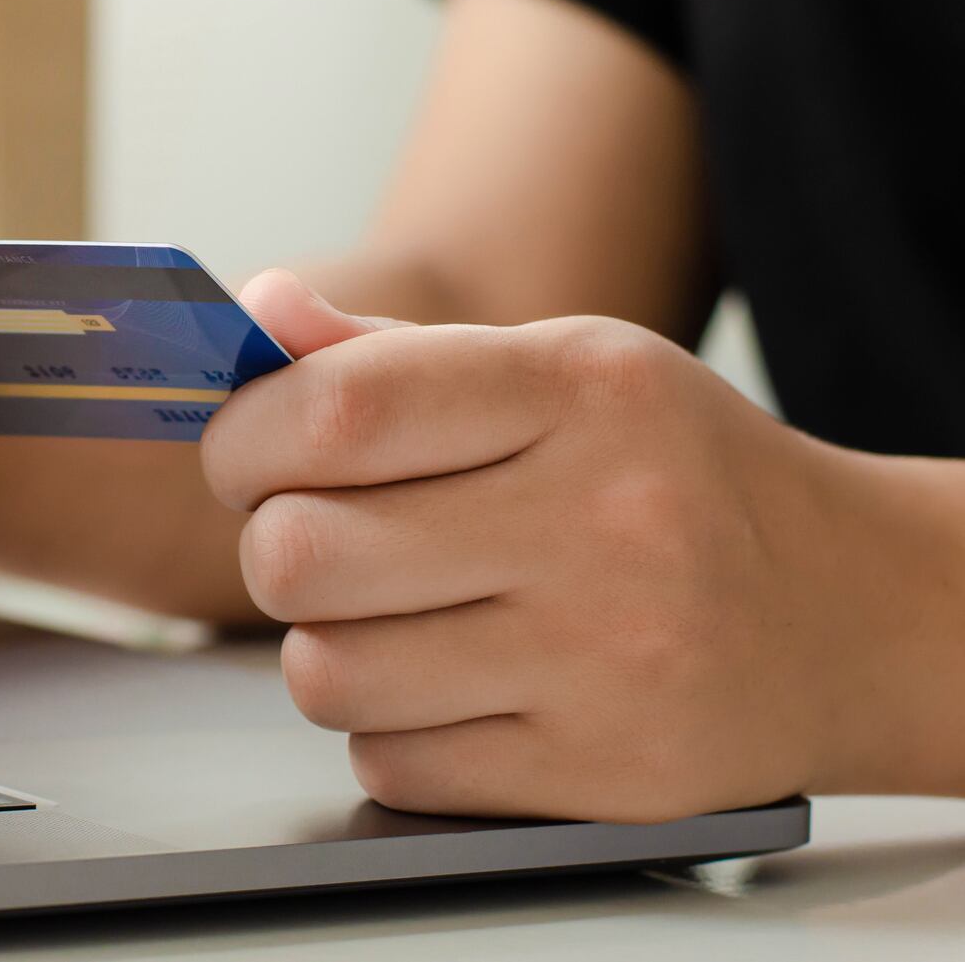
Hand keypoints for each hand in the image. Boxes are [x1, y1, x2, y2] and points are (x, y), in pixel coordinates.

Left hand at [201, 270, 933, 821]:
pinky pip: (391, 765)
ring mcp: (607, 662)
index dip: (245, 437)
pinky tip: (458, 685)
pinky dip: (391, 730)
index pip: (340, 410)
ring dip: (327, 646)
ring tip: (395, 615)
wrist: (848, 614)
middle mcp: (602, 522)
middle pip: (302, 553)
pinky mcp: (603, 779)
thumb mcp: (560, 371)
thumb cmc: (670, 476)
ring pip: (326, 672)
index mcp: (581, 391)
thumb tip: (257, 312)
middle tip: (317, 537)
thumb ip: (392, 354)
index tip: (243, 454)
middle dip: (274, 547)